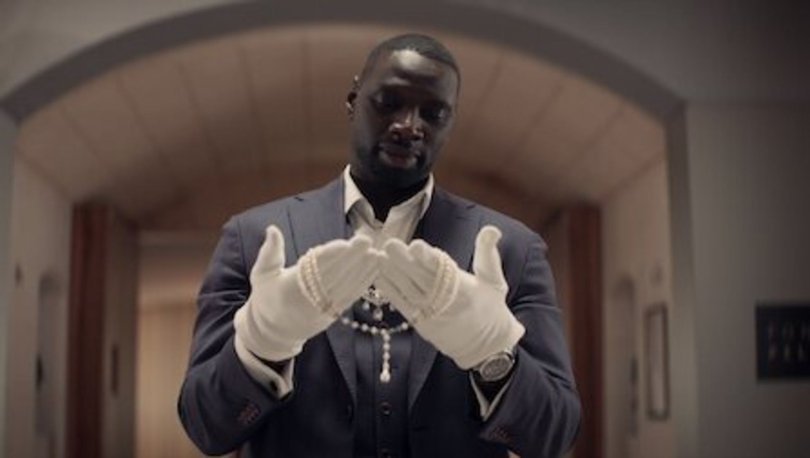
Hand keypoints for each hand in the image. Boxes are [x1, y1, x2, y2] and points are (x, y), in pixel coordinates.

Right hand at [235, 225, 378, 360]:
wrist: (273, 332)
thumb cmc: (267, 297)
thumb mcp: (262, 274)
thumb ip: (270, 252)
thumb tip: (272, 229)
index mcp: (289, 288)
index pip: (314, 269)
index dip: (330, 256)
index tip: (344, 243)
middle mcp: (308, 300)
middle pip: (334, 276)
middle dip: (352, 259)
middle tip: (367, 241)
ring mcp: (322, 310)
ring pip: (346, 287)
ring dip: (363, 270)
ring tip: (376, 253)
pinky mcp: (332, 315)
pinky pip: (350, 297)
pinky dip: (363, 283)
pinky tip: (374, 269)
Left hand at [377, 225, 524, 368]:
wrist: (486, 348)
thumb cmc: (491, 309)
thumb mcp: (495, 281)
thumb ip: (488, 253)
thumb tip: (491, 228)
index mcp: (465, 289)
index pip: (443, 270)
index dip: (428, 258)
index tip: (415, 245)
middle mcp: (446, 301)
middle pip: (421, 278)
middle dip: (404, 261)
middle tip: (389, 244)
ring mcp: (431, 314)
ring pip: (409, 290)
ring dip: (392, 273)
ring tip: (378, 256)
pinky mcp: (421, 324)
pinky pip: (403, 305)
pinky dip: (390, 291)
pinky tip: (378, 276)